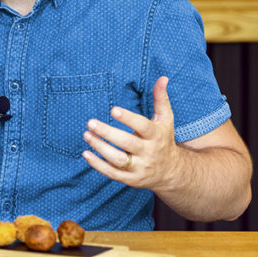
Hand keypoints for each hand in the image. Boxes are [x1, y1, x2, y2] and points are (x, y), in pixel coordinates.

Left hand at [81, 76, 182, 190]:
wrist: (171, 172)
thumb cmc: (163, 139)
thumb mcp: (165, 119)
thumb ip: (161, 99)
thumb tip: (162, 77)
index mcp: (156, 136)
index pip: (143, 126)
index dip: (128, 119)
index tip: (113, 110)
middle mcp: (149, 153)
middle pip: (127, 143)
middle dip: (107, 133)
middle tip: (90, 122)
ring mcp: (140, 167)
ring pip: (118, 160)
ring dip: (100, 148)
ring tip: (86, 134)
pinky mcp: (131, 179)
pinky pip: (112, 173)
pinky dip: (98, 165)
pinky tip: (85, 153)